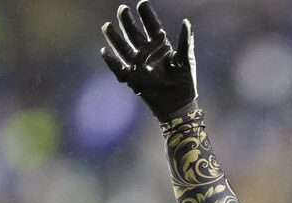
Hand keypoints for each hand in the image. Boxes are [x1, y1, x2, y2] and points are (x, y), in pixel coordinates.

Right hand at [100, 1, 196, 119]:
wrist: (179, 104)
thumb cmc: (184, 81)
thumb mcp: (186, 59)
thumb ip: (185, 41)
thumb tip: (186, 22)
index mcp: (160, 46)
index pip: (151, 26)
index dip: (146, 15)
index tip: (142, 3)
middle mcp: (147, 52)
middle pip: (133, 33)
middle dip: (127, 21)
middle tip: (123, 9)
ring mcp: (137, 64)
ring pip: (122, 47)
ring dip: (114, 37)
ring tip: (107, 26)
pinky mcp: (132, 78)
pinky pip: (118, 68)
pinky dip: (111, 61)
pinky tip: (105, 51)